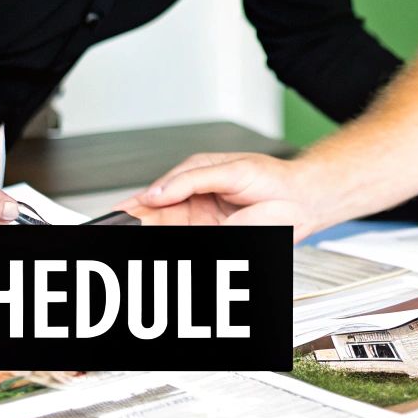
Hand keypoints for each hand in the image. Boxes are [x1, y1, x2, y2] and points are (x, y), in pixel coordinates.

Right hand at [124, 153, 325, 239]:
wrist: (301, 200)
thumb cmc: (271, 177)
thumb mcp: (228, 170)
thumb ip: (190, 180)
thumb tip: (157, 192)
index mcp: (191, 180)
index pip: (154, 195)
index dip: (133, 204)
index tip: (116, 213)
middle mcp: (194, 204)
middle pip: (155, 218)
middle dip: (135, 224)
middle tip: (118, 229)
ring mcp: (203, 225)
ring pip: (167, 233)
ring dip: (150, 235)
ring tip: (132, 235)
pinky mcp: (217, 240)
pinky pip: (189, 246)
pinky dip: (174, 248)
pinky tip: (161, 242)